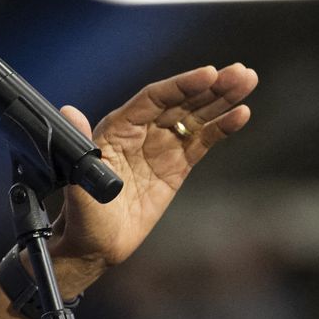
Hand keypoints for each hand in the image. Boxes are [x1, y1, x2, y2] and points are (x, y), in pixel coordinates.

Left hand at [52, 64, 258, 280]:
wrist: (95, 246)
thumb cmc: (83, 215)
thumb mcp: (78, 181)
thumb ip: (80, 146)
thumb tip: (71, 112)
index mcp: (119, 129)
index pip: (154, 98)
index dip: (182, 85)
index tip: (208, 74)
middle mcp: (142, 132)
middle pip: (182, 101)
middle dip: (212, 86)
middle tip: (241, 73)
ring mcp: (162, 148)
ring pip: (196, 117)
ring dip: (222, 100)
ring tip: (247, 82)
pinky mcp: (177, 167)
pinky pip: (202, 142)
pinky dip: (221, 128)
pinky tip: (240, 115)